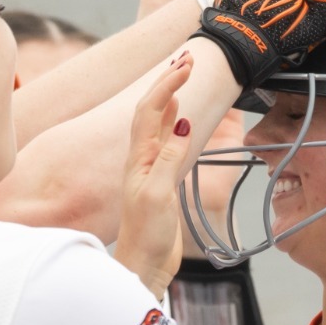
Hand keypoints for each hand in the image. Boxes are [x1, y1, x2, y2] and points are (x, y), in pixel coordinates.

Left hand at [111, 51, 193, 297]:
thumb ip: (168, 160)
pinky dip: (173, 121)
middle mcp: (141, 159)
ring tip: (182, 75)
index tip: (185, 66)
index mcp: (138, 159)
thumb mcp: (158, 196)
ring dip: (169, 96)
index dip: (166, 85)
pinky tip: (178, 115)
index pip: (149, 111)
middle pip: (151, 110)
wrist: (143, 266)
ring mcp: (150, 169)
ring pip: (157, 123)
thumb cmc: (145, 237)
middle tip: (187, 58)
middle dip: (167, 81)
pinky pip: (165, 141)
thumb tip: (182, 124)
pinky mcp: (160, 181)